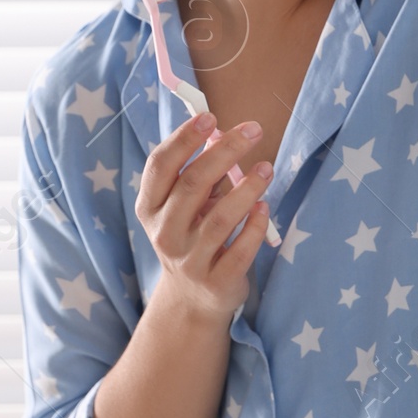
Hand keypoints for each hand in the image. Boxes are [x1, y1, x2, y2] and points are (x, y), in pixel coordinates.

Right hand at [134, 112, 272, 328]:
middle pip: (192, 185)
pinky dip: (254, 227)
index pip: (161, 166)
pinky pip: (240, 251)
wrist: (192, 299)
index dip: (184, 139)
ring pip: (219, 218)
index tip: (211, 117)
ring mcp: (189, 261)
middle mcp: (164, 234)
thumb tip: (221, 134)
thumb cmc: (191, 237)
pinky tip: (266, 208)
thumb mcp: (183, 207)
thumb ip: (197, 174)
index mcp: (150, 208)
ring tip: (267, 168)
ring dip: (246, 188)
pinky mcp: (216, 282)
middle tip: (253, 130)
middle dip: (225, 152)